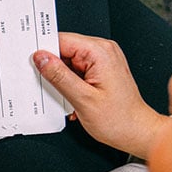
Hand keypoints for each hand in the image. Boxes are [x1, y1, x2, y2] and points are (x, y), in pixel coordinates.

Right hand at [33, 32, 166, 158]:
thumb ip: (59, 76)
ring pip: (69, 61)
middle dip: (54, 69)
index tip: (34, 66)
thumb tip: (41, 58)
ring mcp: (103, 60)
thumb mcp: (82, 99)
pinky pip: (77, 69)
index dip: (45, 53)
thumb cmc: (119, 119)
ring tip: (71, 97)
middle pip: (64, 50)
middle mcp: (104, 51)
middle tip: (53, 88)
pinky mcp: (101, 69)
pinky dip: (71, 84)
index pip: (62, 40)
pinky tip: (75, 98)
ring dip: (63, 80)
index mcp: (100, 52)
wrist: (137, 132)